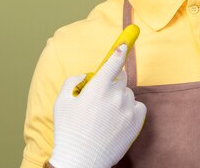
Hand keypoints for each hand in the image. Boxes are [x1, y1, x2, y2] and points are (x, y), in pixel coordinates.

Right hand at [49, 45, 146, 167]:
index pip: (114, 62)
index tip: (124, 44)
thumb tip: (87, 75)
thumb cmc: (69, 131)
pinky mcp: (137, 121)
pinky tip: (116, 119)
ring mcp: (128, 108)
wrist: (82, 160)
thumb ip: (73, 81)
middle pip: (120, 77)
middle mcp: (116, 95)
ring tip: (104, 115)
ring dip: (119, 98)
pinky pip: (138, 106)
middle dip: (112, 82)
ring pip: (127, 93)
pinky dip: (129, 109)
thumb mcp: (62, 102)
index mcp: (98, 88)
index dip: (120, 51)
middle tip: (100, 96)